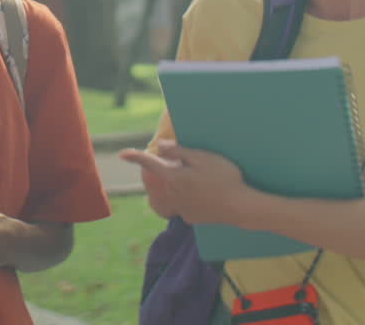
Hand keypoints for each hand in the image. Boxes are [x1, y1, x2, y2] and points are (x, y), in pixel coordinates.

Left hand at [119, 140, 250, 224]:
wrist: (242, 208)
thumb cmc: (224, 178)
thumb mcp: (202, 158)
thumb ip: (178, 152)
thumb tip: (159, 146)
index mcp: (174, 178)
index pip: (150, 164)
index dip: (135, 157)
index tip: (122, 154)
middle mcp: (173, 195)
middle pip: (165, 178)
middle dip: (173, 170)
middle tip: (196, 167)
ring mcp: (182, 209)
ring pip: (175, 193)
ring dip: (183, 186)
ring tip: (205, 182)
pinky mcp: (192, 219)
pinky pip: (186, 204)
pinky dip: (192, 198)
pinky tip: (209, 196)